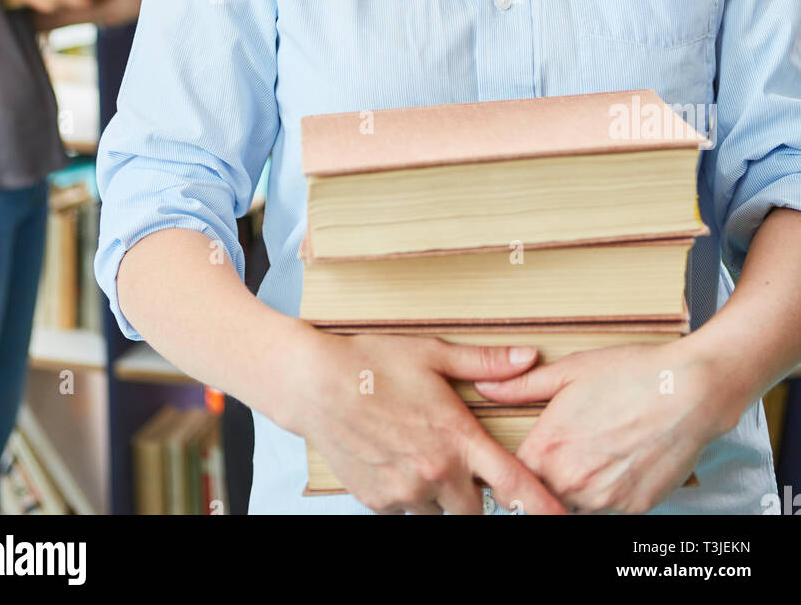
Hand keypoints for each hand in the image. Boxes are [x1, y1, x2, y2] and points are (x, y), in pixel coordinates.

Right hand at [289, 329, 568, 514]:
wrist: (312, 384)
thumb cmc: (372, 362)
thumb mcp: (432, 354)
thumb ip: (484, 363)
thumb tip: (528, 357)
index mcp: (458, 438)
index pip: (515, 485)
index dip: (544, 508)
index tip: (563, 520)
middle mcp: (436, 474)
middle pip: (475, 510)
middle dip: (472, 493)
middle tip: (455, 460)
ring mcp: (405, 493)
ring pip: (438, 514)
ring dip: (438, 496)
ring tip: (417, 455)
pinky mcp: (377, 503)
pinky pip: (405, 513)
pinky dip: (406, 496)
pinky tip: (392, 461)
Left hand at [472, 338, 729, 514]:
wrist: (689, 391)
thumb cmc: (629, 374)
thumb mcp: (569, 371)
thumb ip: (520, 387)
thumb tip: (484, 387)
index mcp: (546, 449)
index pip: (511, 475)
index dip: (514, 466)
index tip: (525, 455)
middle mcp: (570, 482)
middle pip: (540, 494)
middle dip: (544, 479)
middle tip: (566, 451)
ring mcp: (602, 501)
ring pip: (572, 506)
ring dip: (573, 489)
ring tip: (593, 455)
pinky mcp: (632, 510)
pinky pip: (606, 511)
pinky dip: (605, 495)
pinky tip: (617, 464)